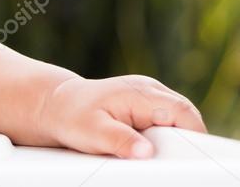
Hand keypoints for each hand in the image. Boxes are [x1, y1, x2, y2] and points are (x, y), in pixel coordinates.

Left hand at [36, 75, 206, 158]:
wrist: (56, 105)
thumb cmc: (71, 116)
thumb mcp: (92, 132)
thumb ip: (120, 140)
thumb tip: (146, 152)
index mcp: (140, 92)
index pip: (183, 112)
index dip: (192, 136)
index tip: (186, 158)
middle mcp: (149, 89)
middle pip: (185, 116)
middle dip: (182, 140)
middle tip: (166, 159)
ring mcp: (148, 95)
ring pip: (177, 120)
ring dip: (171, 138)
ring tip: (151, 152)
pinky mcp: (145, 105)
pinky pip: (165, 122)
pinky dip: (162, 137)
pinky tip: (146, 147)